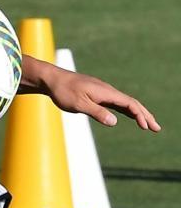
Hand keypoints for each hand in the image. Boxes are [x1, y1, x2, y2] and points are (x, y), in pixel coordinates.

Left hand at [41, 65, 160, 131]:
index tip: (147, 127)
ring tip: (148, 125)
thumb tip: (115, 121)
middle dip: (145, 115)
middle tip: (157, 128)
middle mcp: (107, 91)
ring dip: (137, 113)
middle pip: (131, 103)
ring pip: (125, 103)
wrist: (51, 79)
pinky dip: (126, 110)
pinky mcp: (96, 94)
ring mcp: (102, 92)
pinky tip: (129, 116)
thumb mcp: (79, 104)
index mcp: (106, 92)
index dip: (140, 115)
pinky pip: (116, 103)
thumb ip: (97, 112)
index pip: (129, 103)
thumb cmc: (63, 91)